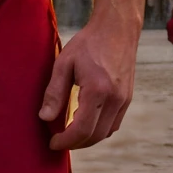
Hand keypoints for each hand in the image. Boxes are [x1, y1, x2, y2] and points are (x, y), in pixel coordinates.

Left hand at [38, 21, 136, 150]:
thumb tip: (45, 117)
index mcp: (97, 90)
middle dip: (75, 144)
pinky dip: (99, 130)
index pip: (81, 129)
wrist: (117, 28)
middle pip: (94, 136)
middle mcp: (115, 99)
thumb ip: (54, 92)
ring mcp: (124, 99)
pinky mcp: (128, 98)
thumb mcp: (64, 63)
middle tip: (58, 141)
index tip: (52, 143)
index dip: (65, 141)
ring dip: (87, 139)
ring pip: (106, 133)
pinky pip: (114, 124)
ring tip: (69, 135)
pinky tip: (85, 125)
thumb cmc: (88, 43)